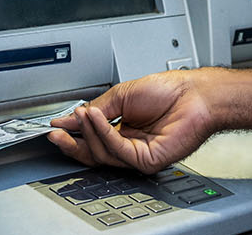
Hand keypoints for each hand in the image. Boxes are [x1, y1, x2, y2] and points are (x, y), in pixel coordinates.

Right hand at [47, 70, 218, 173]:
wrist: (196, 94)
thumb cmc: (170, 91)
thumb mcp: (122, 95)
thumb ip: (96, 109)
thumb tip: (71, 117)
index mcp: (125, 130)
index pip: (93, 140)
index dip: (73, 135)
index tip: (55, 127)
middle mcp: (131, 144)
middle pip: (94, 153)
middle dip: (72, 142)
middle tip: (56, 132)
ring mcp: (139, 155)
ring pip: (102, 153)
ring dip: (88, 132)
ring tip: (82, 114)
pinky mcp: (148, 160)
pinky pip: (118, 150)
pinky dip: (104, 133)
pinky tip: (97, 117)